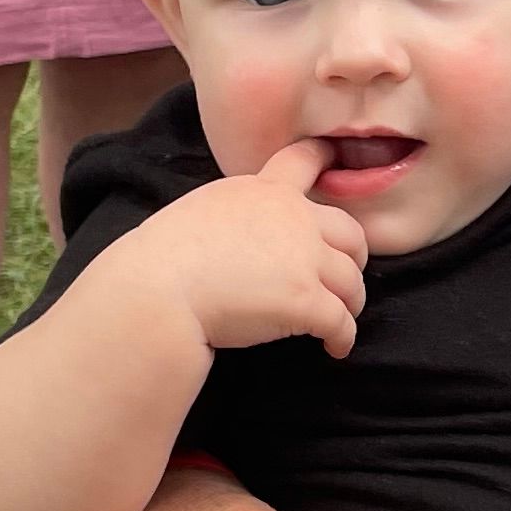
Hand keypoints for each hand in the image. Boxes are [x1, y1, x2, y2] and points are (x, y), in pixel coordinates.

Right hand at [159, 141, 367, 355]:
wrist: (157, 290)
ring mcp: (304, 259)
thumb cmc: (163, 258)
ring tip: (339, 320)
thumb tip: (247, 237)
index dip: (324, 161)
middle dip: (353, 258)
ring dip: (350, 302)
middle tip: (343, 279)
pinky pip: (341, 322)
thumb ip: (238, 214)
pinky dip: (343, 338)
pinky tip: (335, 348)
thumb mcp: (203, 211)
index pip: (302, 162)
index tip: (333, 162)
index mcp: (262, 191)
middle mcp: (293, 218)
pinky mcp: (306, 300)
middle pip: (350, 234)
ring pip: (351, 281)